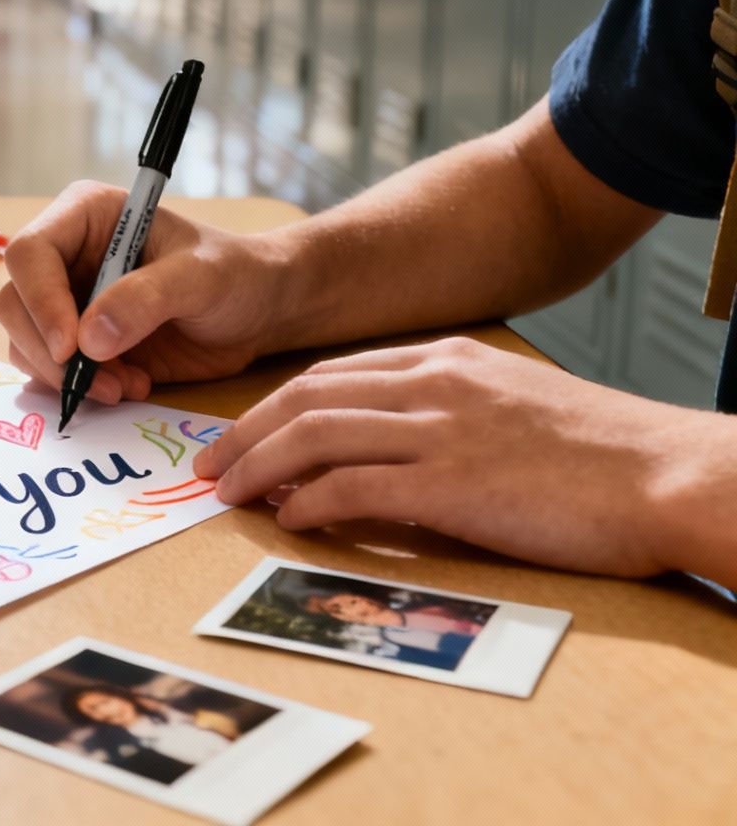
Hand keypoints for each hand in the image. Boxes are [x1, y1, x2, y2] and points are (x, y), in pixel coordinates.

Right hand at [0, 181, 290, 403]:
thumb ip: (146, 299)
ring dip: (67, 375)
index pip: (30, 253)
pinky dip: (78, 388)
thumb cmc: (235, 275)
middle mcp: (65, 256)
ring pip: (23, 341)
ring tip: (126, 386)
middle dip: (51, 350)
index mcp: (86, 216)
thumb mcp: (201, 278)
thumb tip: (88, 339)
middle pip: (15, 302)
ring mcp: (66, 301)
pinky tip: (128, 386)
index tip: (73, 347)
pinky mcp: (76, 341)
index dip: (41, 300)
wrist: (257, 312)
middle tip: (100, 381)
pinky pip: (47, 369)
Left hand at [192, 336, 727, 576]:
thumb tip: (394, 453)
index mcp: (451, 360)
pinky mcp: (451, 483)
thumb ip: (452, 414)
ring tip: (228, 495)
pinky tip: (289, 521)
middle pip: (306, 397)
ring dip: (259, 466)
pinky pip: (352, 488)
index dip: (278, 406)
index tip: (245, 433)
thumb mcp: (517, 406)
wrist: (670, 474)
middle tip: (210, 466)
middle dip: (246, 431)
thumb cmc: (605, 455)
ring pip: (315, 435)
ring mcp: (441, 431)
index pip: (335, 373)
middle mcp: (436, 384)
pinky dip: (309, 503)